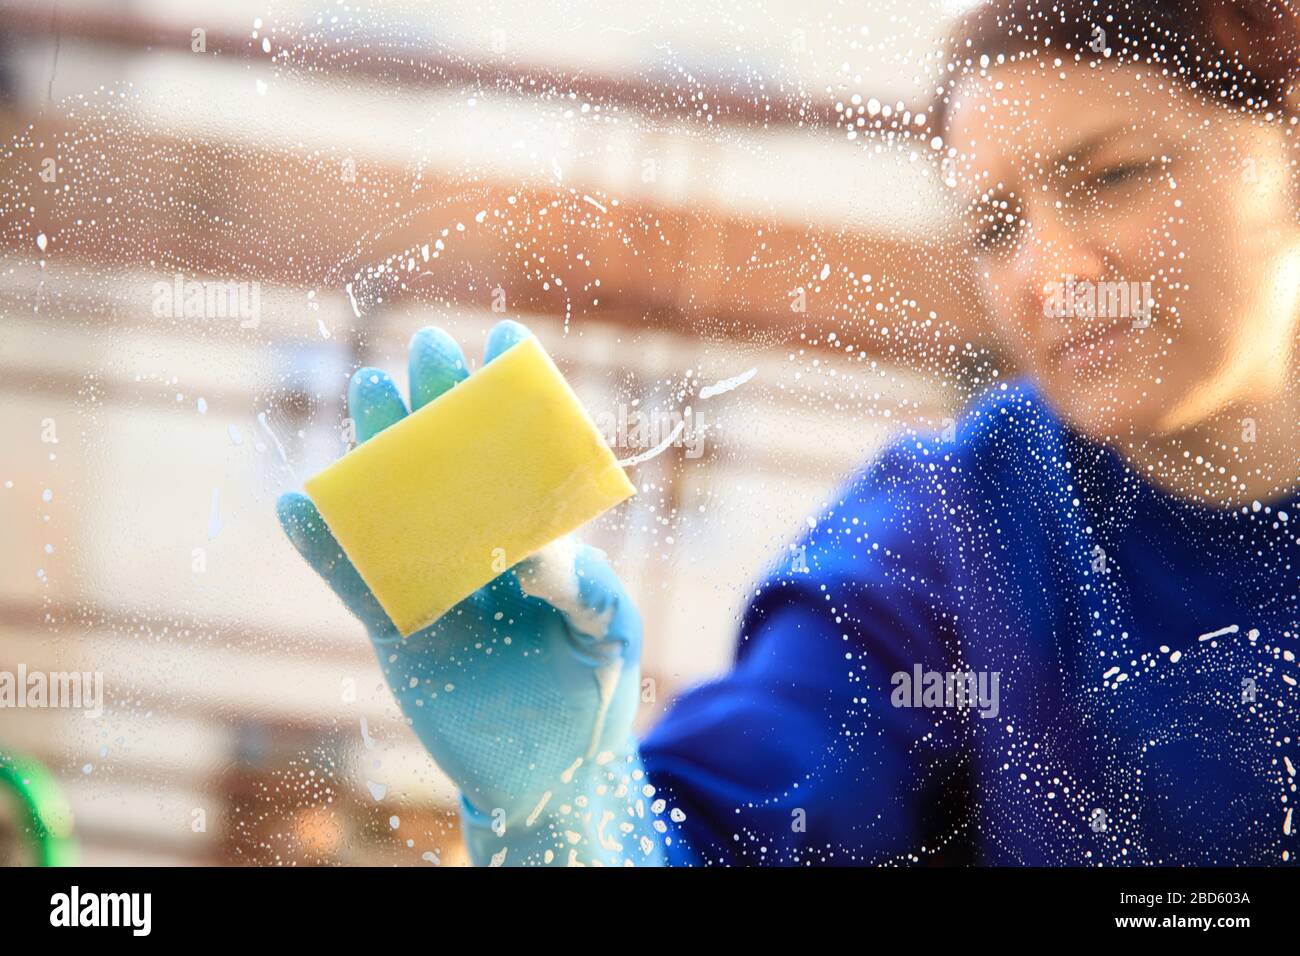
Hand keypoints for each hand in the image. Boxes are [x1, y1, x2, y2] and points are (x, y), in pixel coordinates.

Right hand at [276, 320, 643, 824]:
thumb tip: (543, 553)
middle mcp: (482, 550)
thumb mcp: (608, 636)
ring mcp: (437, 585)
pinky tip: (301, 502)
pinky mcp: (399, 630)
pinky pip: (356, 584)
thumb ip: (588, 590)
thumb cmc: (592, 691)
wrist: (550, 768)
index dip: (517, 403)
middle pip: (456, 468)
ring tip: (366, 390)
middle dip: (442, 407)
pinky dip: (327, 549)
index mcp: (539, 538)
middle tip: (427, 346)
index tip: (509, 341)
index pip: (526, 459)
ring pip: (400, 509)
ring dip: (380, 454)